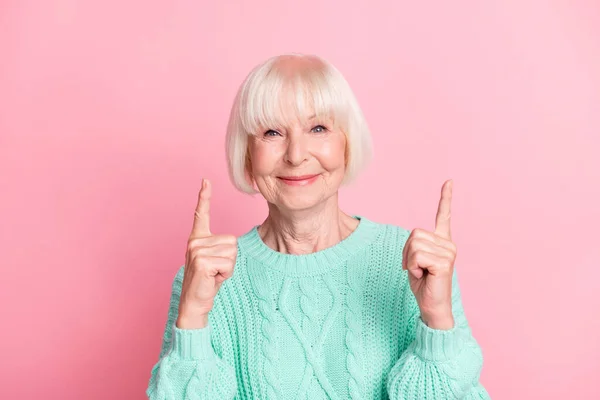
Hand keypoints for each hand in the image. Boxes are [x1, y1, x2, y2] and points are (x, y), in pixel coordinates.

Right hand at [176, 178, 237, 328]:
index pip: (201, 213)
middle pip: (232, 241)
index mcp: (197, 238)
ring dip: (228, 267)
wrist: (195, 302)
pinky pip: (228, 263)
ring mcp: (197, 250)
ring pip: (232, 252)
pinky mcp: (202, 261)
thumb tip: (233, 243)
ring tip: (214, 274)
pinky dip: (226, 274)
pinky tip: (213, 278)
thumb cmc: (208, 282)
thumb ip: (221, 247)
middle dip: (230, 259)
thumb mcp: (215, 260)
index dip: (204, 196)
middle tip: (216, 270)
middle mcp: (195, 241)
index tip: (205, 180)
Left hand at [402, 179, 456, 329]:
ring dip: (409, 261)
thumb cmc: (423, 285)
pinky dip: (412, 267)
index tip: (449, 181)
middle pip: (414, 234)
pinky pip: (416, 256)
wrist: (433, 307)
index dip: (445, 198)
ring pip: (414, 245)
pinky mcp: (445, 262)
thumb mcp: (414, 260)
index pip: (444, 216)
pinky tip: (423, 276)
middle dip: (406, 252)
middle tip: (415, 268)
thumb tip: (413, 239)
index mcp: (442, 242)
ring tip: (421, 272)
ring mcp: (449, 252)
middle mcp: (448, 244)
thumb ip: (415, 246)